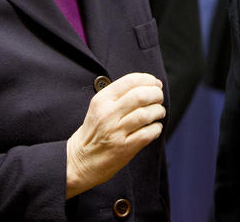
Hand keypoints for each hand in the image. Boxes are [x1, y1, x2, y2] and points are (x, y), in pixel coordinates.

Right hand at [66, 72, 164, 197]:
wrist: (80, 160)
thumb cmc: (95, 131)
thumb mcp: (99, 107)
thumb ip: (120, 95)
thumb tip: (151, 84)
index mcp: (101, 100)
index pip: (130, 81)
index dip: (148, 80)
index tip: (155, 83)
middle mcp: (108, 114)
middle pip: (140, 96)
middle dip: (156, 94)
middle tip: (159, 97)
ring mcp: (116, 132)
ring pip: (146, 114)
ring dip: (158, 111)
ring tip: (159, 112)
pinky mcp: (124, 148)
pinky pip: (148, 133)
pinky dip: (156, 128)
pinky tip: (155, 127)